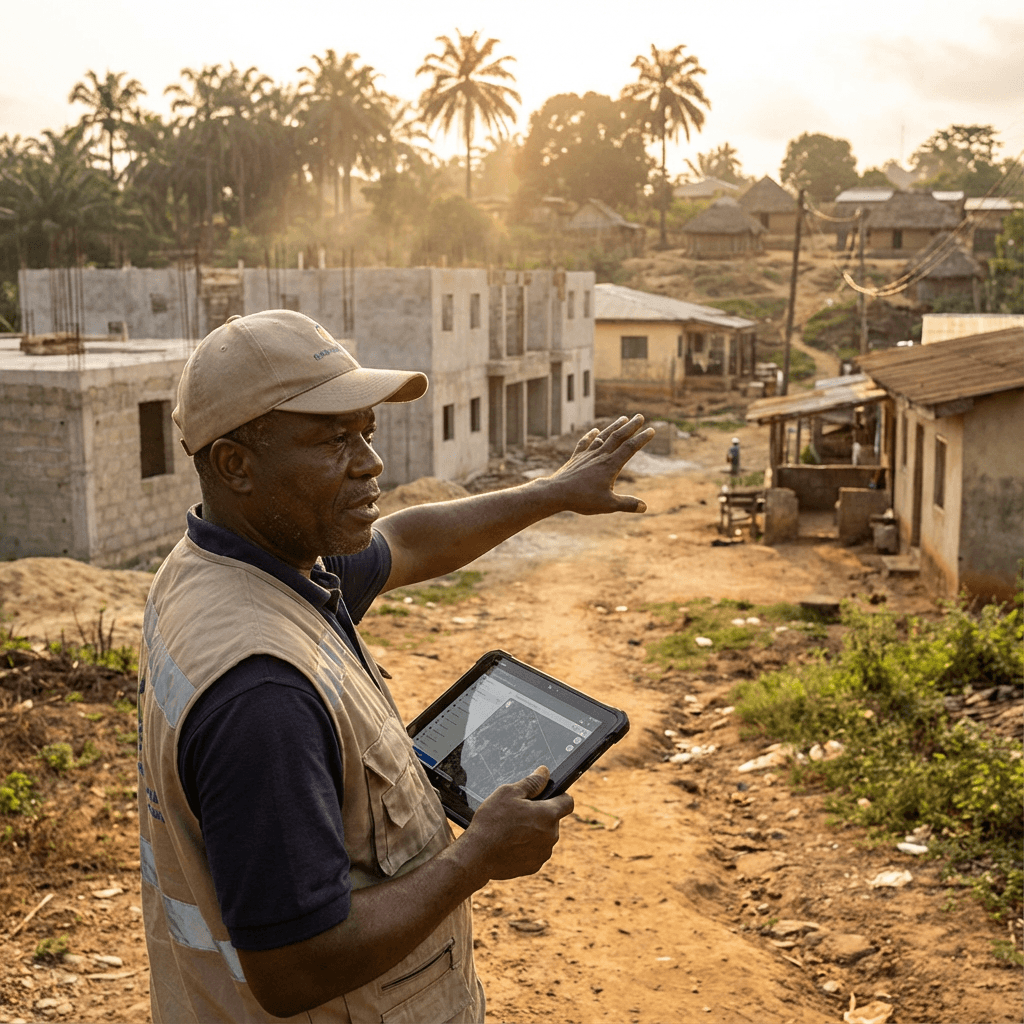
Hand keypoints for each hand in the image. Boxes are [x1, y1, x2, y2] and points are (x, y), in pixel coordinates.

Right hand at [458, 767, 573, 881]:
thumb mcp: (509, 792)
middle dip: (540, 814)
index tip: (547, 795)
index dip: (559, 796)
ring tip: (511, 830)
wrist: (477, 856)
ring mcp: (543, 853)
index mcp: (548, 815)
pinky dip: (526, 847)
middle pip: (553, 819)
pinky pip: (535, 851)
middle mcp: (552, 836)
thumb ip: (531, 782)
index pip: (568, 802)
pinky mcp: (534, 866)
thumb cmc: (492, 821)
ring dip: (534, 831)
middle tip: (518, 812)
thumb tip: (544, 772)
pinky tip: (509, 844)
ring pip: (544, 836)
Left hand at [544, 415, 653, 514]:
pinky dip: (591, 436)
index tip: (652, 430)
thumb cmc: (582, 500)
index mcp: (610, 465)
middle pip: (618, 437)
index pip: (630, 448)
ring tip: (623, 418)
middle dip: (631, 426)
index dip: (642, 438)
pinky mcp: (576, 458)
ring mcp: (587, 455)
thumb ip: (627, 504)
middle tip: (640, 416)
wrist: (556, 493)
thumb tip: (644, 507)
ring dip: (614, 427)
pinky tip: (595, 431)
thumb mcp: (608, 505)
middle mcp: (600, 456)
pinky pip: (585, 443)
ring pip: (603, 437)